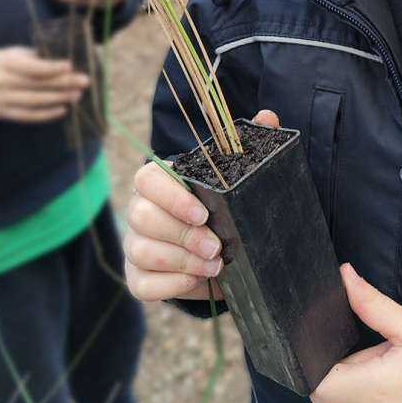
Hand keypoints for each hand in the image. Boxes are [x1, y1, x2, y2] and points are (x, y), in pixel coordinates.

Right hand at [0, 46, 88, 122]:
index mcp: (5, 63)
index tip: (69, 65)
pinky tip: (63, 110)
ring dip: (58, 98)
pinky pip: (26, 115)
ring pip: (34, 100)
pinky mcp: (2, 113)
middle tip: (85, 80)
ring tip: (77, 95)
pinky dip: (45, 114)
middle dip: (63, 82)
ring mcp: (2, 99)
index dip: (50, 67)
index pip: (30, 67)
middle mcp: (3, 82)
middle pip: (37, 84)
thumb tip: (56, 57)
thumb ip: (29, 56)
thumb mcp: (6, 54)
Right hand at [125, 108, 279, 301]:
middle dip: (182, 235)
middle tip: (215, 247)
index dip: (171, 196)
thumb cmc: (222, 206)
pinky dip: (173, 285)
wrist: (219, 251)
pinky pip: (143, 285)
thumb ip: (247, 146)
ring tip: (214, 265)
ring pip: (142, 252)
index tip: (203, 213)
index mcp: (158, 182)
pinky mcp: (139, 279)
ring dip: (181, 261)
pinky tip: (198, 280)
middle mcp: (139, 212)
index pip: (147, 179)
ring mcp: (134, 247)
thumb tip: (267, 117)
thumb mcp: (235, 178)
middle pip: (142, 218)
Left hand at [311, 265, 401, 402]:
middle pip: (335, 396)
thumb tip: (345, 275)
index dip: (320, 369)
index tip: (338, 355)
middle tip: (378, 363)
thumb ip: (372, 304)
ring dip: (359, 397)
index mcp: (371, 389)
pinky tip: (393, 402)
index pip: (319, 385)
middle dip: (349, 376)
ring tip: (389, 383)